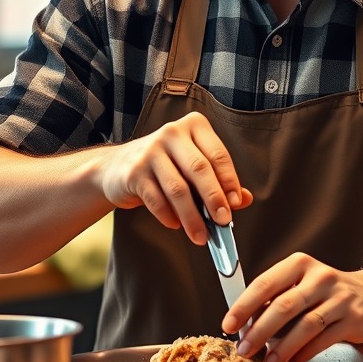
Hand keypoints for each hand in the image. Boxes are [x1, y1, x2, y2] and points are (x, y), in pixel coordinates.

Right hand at [97, 111, 252, 243]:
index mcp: (194, 126)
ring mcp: (150, 151)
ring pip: (178, 188)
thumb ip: (219, 180)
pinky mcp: (134, 172)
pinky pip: (156, 199)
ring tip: (201, 235)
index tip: (236, 204)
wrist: (117, 167)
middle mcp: (172, 133)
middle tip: (223, 222)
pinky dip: (168, 216)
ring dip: (192, 216)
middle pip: (199, 169)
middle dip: (214, 199)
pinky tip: (175, 225)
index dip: (229, 181)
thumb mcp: (193, 167)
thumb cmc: (165, 166)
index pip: (218, 155)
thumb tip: (245, 199)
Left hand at [222, 254, 362, 361]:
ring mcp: (339, 298)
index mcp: (300, 264)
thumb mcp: (301, 283)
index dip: (244, 306)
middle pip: (284, 305)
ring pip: (305, 325)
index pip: (265, 283)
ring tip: (269, 360)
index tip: (229, 324)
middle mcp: (320, 278)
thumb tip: (245, 325)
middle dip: (259, 331)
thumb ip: (276, 299)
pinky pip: (324, 339)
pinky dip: (305, 352)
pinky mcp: (353, 319)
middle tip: (245, 348)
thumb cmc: (327, 292)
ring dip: (283, 347)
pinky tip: (294, 360)